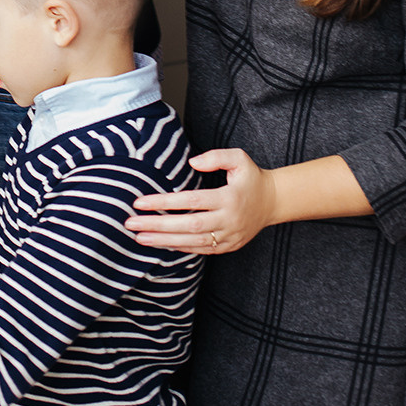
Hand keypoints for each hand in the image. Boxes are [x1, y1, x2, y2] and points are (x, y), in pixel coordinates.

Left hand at [124, 148, 275, 254]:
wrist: (273, 202)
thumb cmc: (251, 177)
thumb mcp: (239, 158)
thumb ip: (216, 156)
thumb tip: (192, 162)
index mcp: (228, 198)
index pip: (190, 201)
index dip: (164, 202)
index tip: (140, 202)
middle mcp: (228, 220)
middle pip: (188, 225)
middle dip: (157, 225)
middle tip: (132, 223)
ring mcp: (228, 236)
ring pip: (192, 242)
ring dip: (164, 240)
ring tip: (139, 237)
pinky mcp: (228, 246)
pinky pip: (200, 249)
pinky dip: (179, 247)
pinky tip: (160, 243)